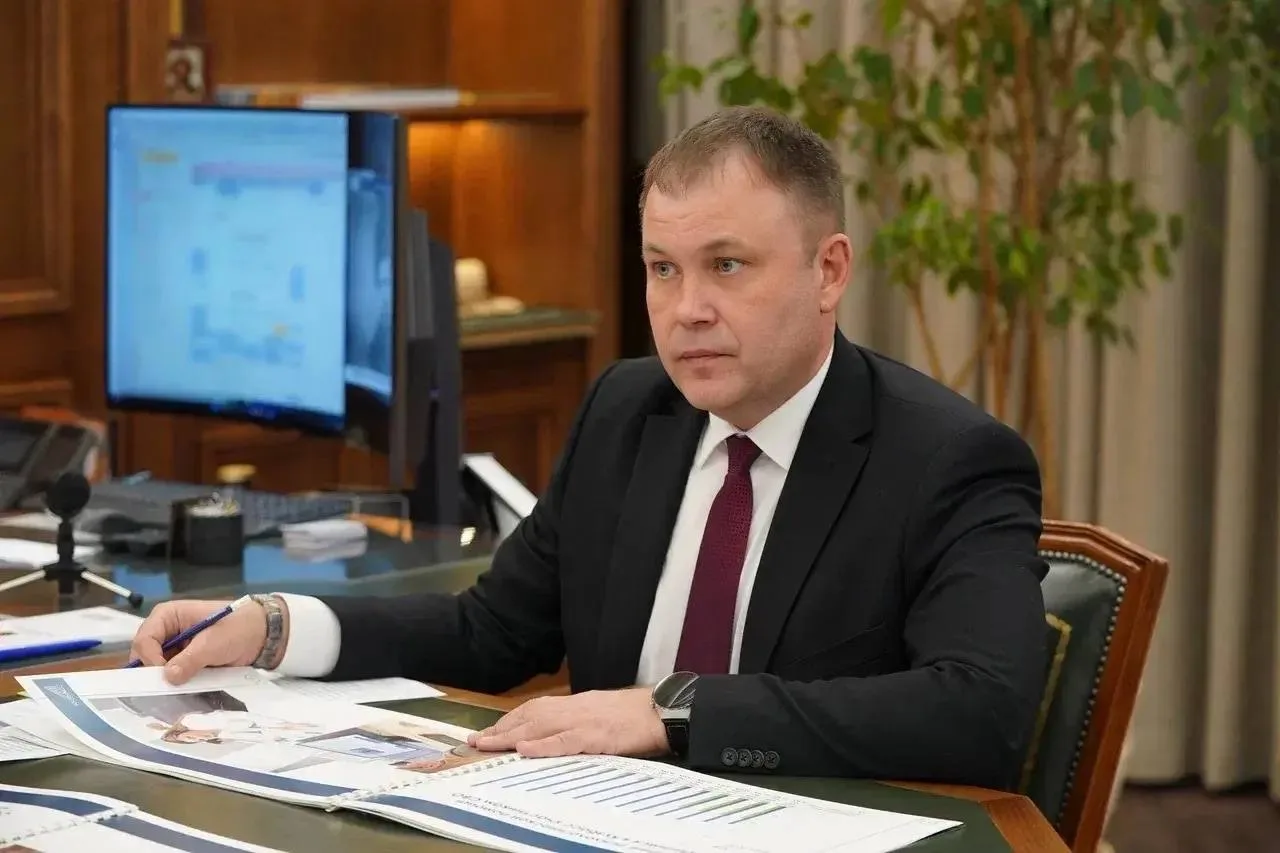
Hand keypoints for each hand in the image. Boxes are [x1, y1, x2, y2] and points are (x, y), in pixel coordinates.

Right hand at [130, 599, 270, 684]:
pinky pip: (170, 675)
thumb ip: (190, 659)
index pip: (144, 639)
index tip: (164, 675)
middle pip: (144, 655)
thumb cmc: (238, 628)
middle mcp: (165, 631)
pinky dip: (174, 684)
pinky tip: (182, 693)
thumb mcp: (214, 643)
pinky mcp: (182, 662)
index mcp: (167, 616)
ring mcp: (173, 647)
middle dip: (153, 672)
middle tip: (166, 688)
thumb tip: (168, 677)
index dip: (150, 659)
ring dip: (164, 681)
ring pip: (155, 668)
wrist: (261, 635)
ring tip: (174, 693)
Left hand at [467, 688, 668, 758]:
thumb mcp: (601, 712)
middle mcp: (574, 708)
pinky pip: (564, 741)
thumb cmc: (635, 714)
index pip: (535, 709)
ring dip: (510, 735)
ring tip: (487, 744)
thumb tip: (557, 731)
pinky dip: (542, 745)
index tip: (490, 730)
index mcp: (576, 704)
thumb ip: (578, 720)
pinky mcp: (595, 736)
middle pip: (530, 716)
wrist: (662, 710)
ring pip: (539, 726)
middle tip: (477, 740)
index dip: (511, 719)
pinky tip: (524, 748)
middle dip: (501, 728)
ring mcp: (583, 721)